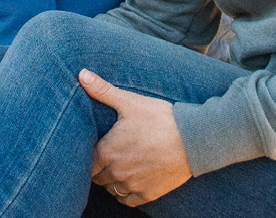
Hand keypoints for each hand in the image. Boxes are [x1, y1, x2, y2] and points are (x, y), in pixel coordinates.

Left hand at [81, 69, 191, 206]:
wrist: (193, 138)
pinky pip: (128, 201)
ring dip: (112, 181)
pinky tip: (131, 182)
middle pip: (97, 178)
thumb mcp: (129, 102)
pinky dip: (126, 194)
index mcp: (107, 151)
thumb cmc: (160, 118)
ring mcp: (132, 184)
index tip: (97, 150)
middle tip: (109, 157)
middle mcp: (116, 172)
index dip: (90, 157)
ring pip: (111, 189)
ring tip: (121, 168)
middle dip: (100, 169)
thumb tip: (81, 74)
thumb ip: (102, 90)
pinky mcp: (148, 194)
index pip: (86, 163)